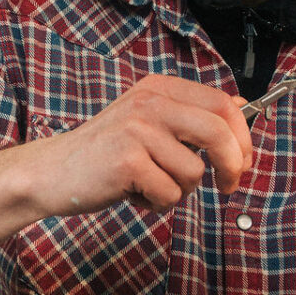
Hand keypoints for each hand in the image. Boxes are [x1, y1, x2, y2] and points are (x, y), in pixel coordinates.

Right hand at [25, 73, 253, 215]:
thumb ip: (190, 115)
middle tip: (228, 186)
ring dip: (178, 191)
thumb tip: (243, 109)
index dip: (243, 137)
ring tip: (148, 186)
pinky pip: (169, 194)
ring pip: (194, 172)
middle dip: (233, 166)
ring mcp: (137, 130)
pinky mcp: (127, 161)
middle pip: (218, 133)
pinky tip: (132, 194)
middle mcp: (149, 103)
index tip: (244, 162)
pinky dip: (156, 205)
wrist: (51, 172)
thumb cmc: (104, 154)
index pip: (222, 104)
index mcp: (159, 89)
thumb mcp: (148, 123)